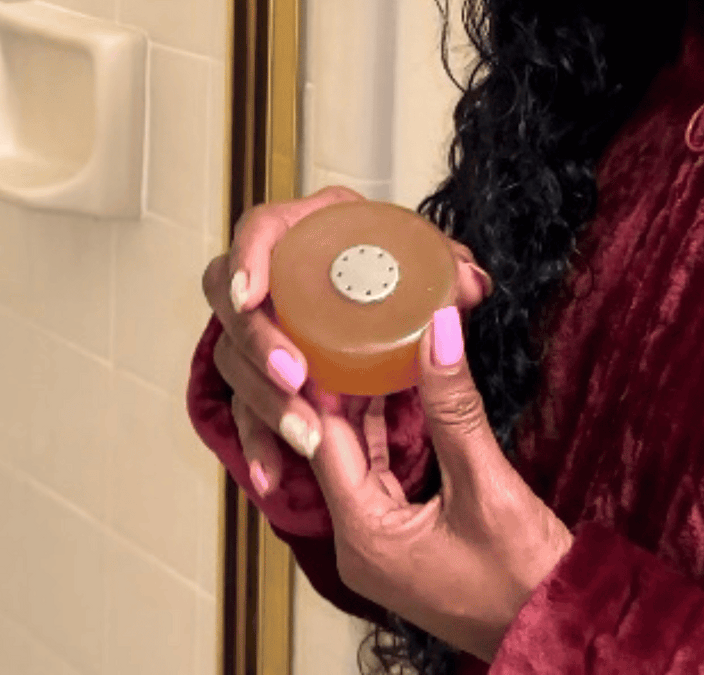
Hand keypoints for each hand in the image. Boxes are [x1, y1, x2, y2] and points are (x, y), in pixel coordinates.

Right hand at [200, 187, 494, 498]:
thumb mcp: (432, 269)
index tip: (252, 294)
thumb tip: (469, 285)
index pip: (261, 230)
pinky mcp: (266, 376)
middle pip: (234, 303)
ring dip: (264, 402)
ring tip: (305, 434)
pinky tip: (271, 473)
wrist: (396, 306)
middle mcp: (278, 276)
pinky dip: (259, 443)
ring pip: (238, 363)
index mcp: (312, 231)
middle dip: (255, 343)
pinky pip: (249, 410)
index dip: (248, 256)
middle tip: (292, 374)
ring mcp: (266, 328)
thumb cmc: (407, 273)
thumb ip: (451, 274)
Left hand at [306, 306, 573, 665]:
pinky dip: (391, 432)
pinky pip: (382, 473)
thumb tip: (438, 327)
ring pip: (360, 456)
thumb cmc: (525, 576)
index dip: (327, 379)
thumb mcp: (487, 483)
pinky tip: (399, 387)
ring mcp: (380, 543)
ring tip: (376, 340)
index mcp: (363, 534)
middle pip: (337, 444)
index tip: (331, 326)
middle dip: (350, 384)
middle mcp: (358, 541)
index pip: (324, 438)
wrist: (561, 630)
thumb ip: (454, 406)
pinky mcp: (403, 539)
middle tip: (358, 322)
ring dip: (371, 404)